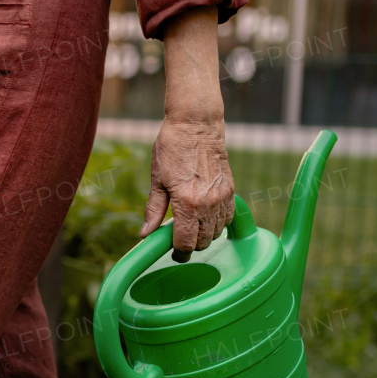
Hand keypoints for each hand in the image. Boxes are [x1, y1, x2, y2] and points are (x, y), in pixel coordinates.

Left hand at [144, 6, 235, 256]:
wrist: (196, 125)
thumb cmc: (172, 148)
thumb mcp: (157, 180)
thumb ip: (153, 210)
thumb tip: (145, 234)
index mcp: (186, 203)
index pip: (186, 243)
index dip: (179, 253)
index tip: (174, 252)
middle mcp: (207, 204)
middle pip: (203, 241)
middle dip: (191, 244)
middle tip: (178, 236)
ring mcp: (222, 197)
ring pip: (216, 232)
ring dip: (204, 235)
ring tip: (190, 225)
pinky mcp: (231, 190)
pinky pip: (227, 218)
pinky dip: (218, 223)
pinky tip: (205, 216)